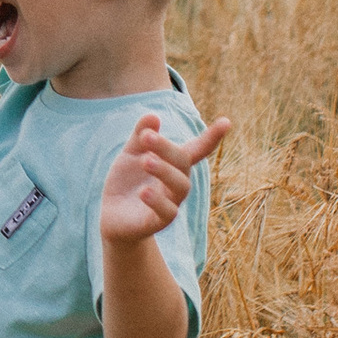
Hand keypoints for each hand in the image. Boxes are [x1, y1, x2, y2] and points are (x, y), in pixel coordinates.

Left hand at [102, 112, 228, 250]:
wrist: (112, 216)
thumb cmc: (126, 182)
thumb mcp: (130, 154)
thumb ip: (140, 136)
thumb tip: (153, 116)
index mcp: (172, 164)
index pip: (196, 149)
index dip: (211, 137)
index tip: (226, 122)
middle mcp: (176, 183)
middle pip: (183, 163)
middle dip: (166, 148)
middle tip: (146, 137)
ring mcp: (171, 202)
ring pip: (180, 187)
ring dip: (164, 171)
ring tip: (145, 161)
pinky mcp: (158, 221)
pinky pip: (168, 213)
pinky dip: (157, 201)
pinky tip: (143, 191)